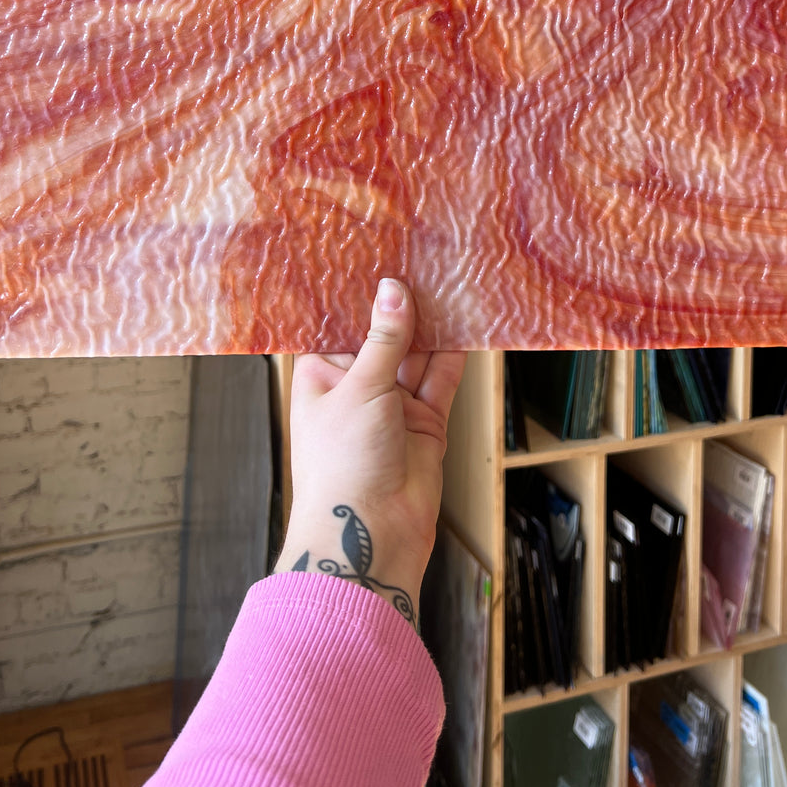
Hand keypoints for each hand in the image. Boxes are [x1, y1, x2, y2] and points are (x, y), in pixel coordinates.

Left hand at [274, 278, 465, 623]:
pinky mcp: (425, 420)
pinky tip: (466, 320)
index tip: (377, 254)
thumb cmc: (342, 465)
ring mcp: (392, 403)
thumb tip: (394, 291)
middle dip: (401, 305)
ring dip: (432, 324)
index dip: (358, 294)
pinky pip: (442, 378)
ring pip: (416, 353)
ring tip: (449, 279)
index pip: (340, 323)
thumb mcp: (360, 389)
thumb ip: (384, 339)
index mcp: (320, 374)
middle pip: (383, 334)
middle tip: (422, 258)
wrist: (372, 533)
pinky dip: (454, 352)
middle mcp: (356, 385)